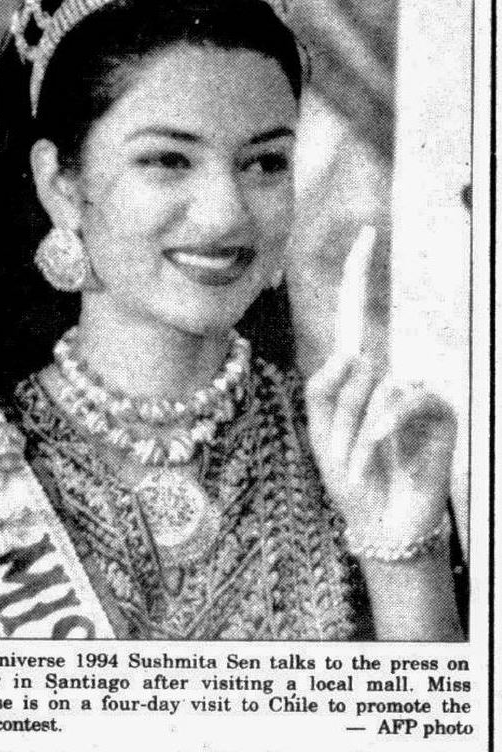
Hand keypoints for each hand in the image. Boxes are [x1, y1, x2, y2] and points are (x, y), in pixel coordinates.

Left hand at [305, 227, 456, 551]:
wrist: (382, 522)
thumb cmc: (351, 476)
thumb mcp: (319, 432)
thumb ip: (323, 388)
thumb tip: (355, 352)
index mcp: (355, 374)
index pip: (354, 314)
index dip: (358, 274)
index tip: (366, 233)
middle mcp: (386, 373)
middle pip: (351, 367)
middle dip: (337, 417)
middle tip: (345, 455)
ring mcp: (413, 389)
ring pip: (373, 386)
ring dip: (356, 430)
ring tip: (360, 461)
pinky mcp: (437, 409)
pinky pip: (401, 401)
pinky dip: (380, 431)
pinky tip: (375, 454)